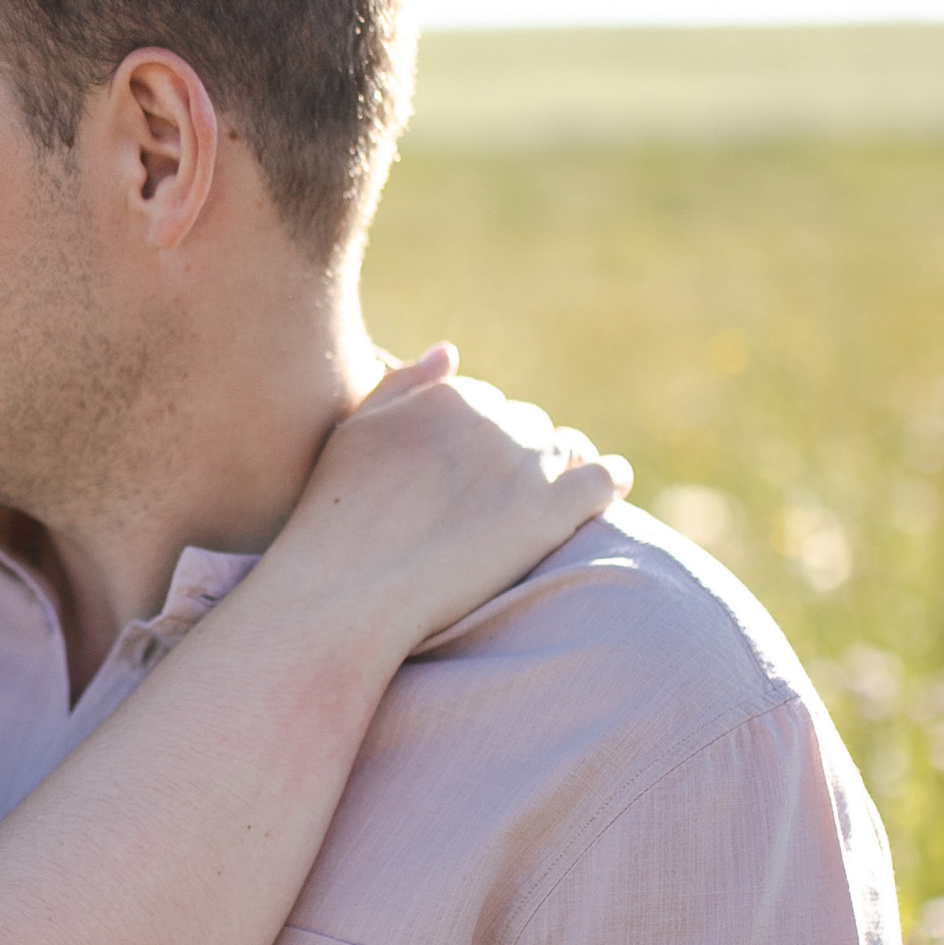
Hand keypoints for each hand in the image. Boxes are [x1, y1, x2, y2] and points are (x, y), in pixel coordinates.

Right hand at [265, 349, 629, 657]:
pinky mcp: (550, 511)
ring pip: (564, 448)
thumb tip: (451, 351)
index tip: (468, 479)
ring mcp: (522, 463)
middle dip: (517, 457)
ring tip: (544, 505)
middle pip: (525, 425)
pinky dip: (608, 482)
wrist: (345, 594)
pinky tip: (605, 495)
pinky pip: (603, 479)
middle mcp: (489, 419)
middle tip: (495, 506)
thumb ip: (404, 385)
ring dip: (560, 470)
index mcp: (445, 396)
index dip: (479, 442)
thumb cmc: (336, 519)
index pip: (484, 404)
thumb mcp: (355, 432)